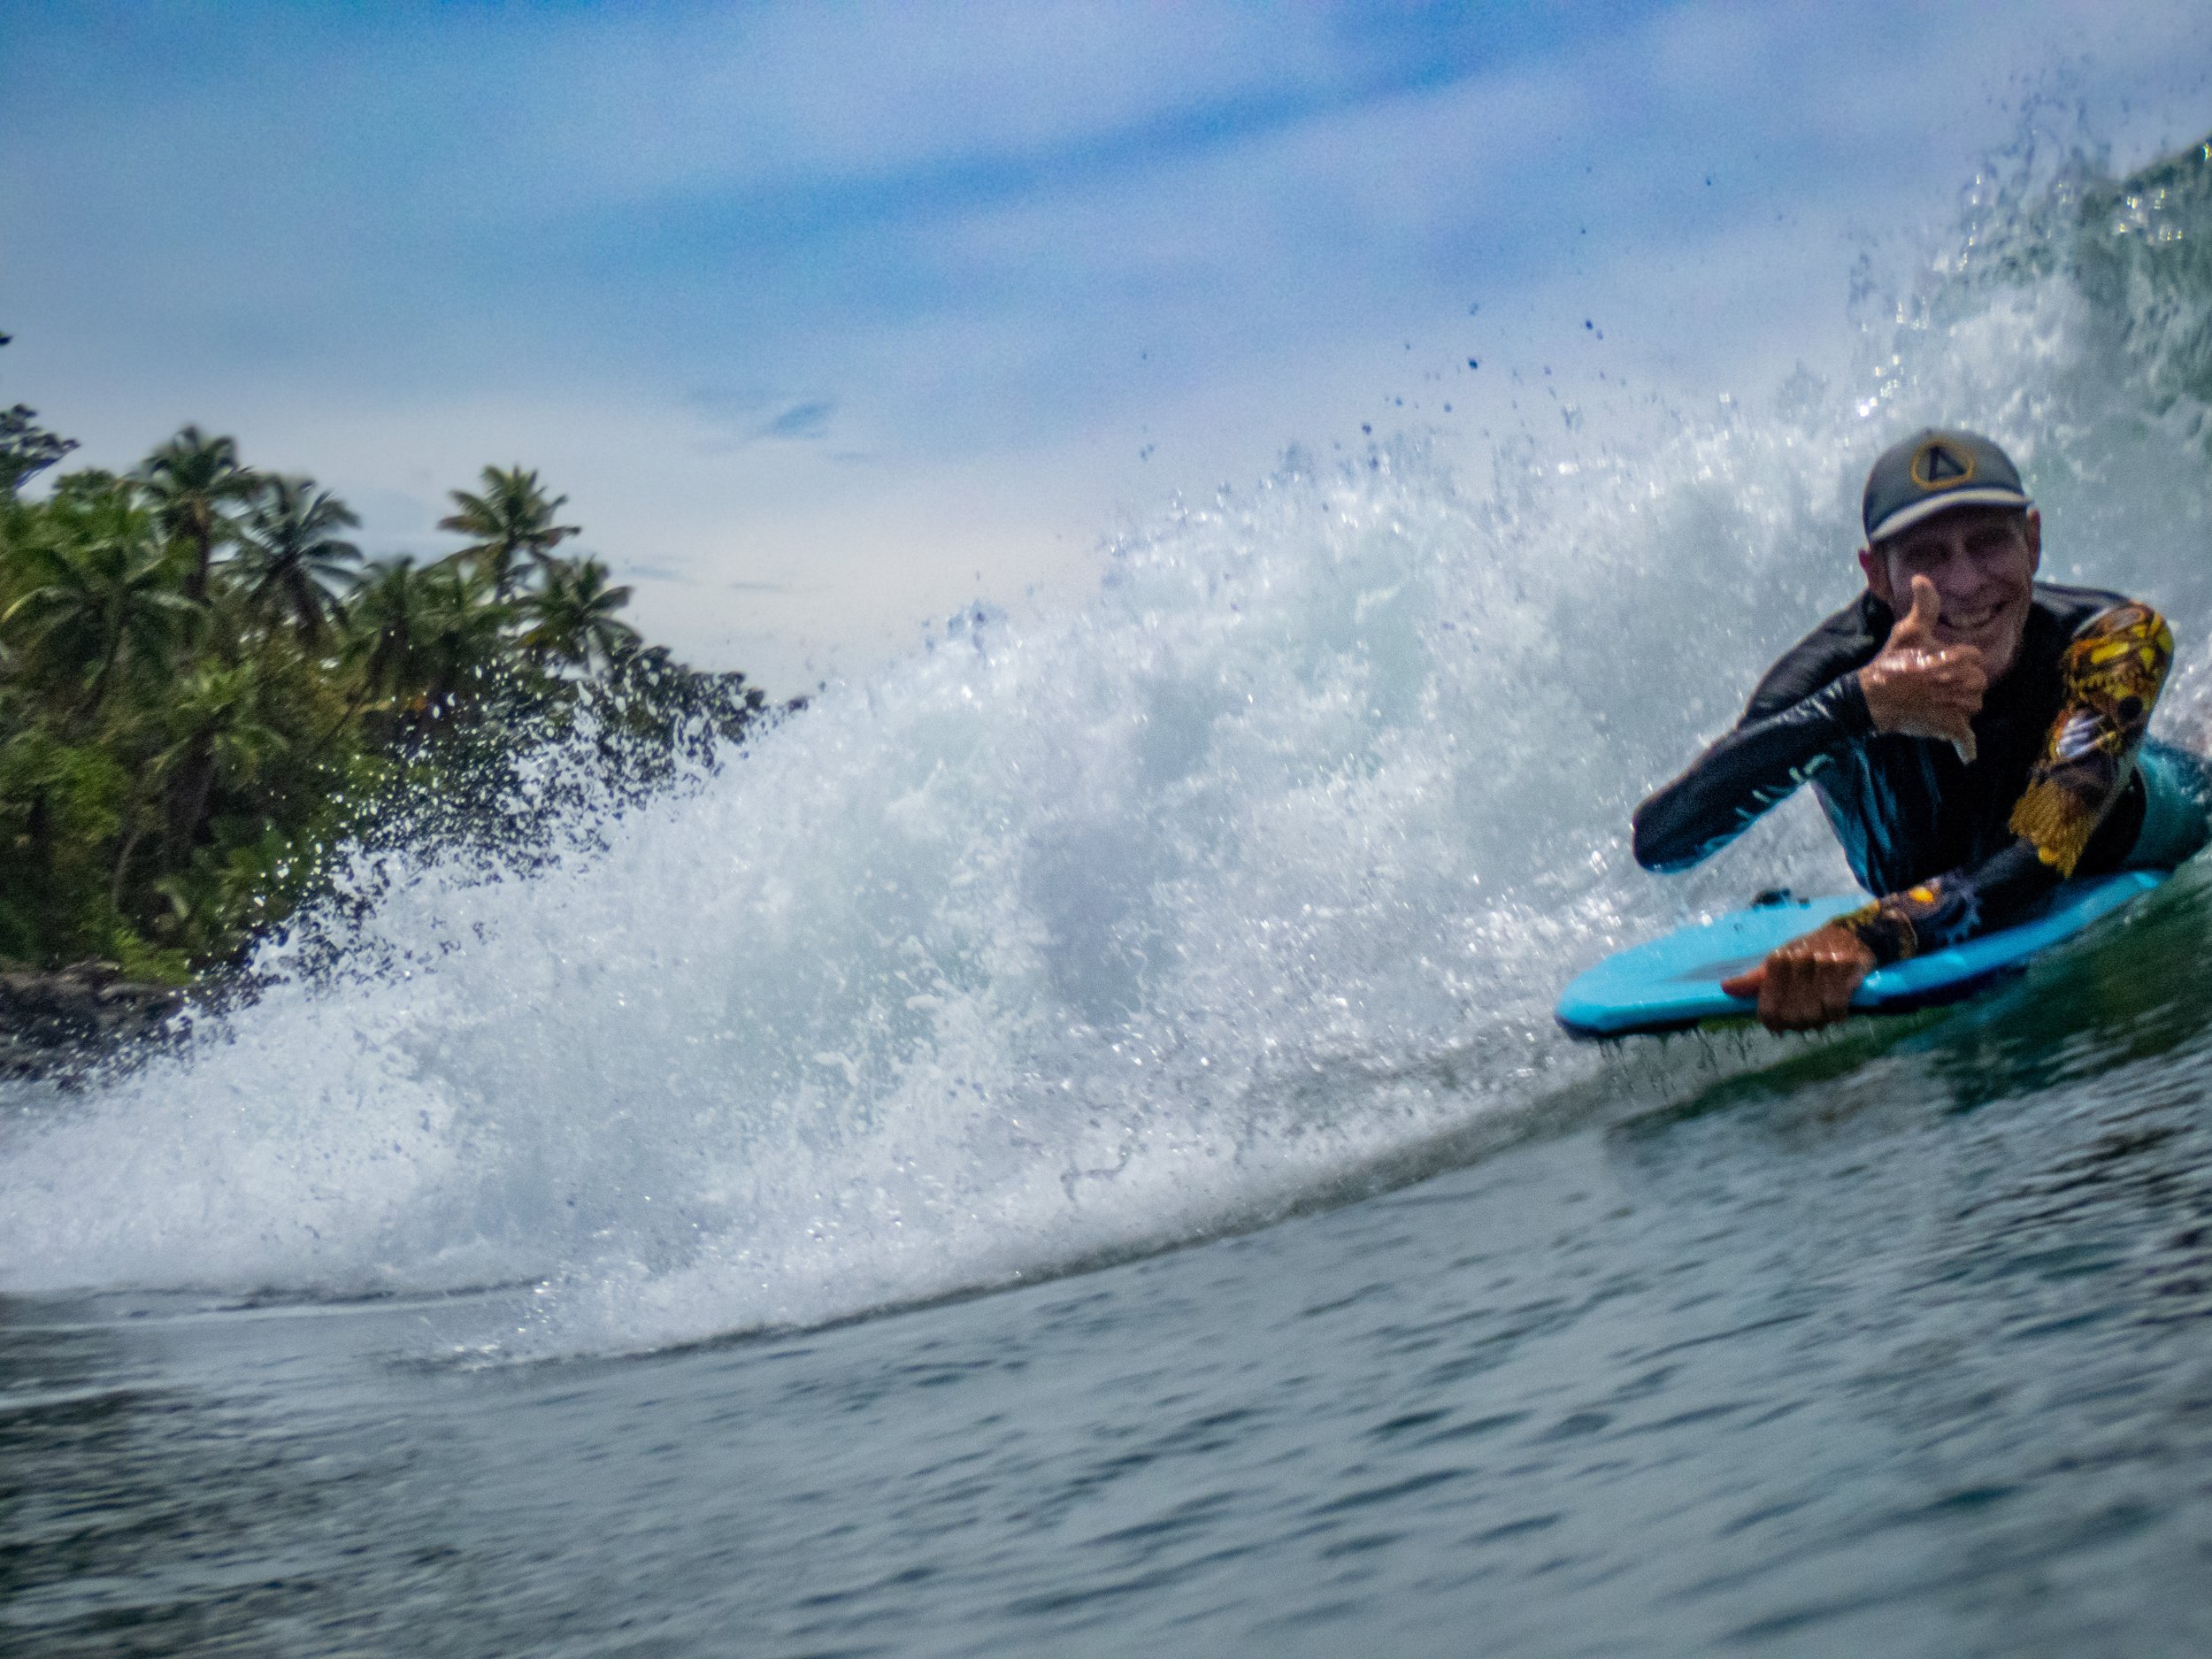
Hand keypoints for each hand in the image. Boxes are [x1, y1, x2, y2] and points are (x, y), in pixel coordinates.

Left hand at [1720, 923, 1876, 1031]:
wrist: (1851, 934)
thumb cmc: (1809, 951)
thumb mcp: (1780, 961)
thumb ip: (1754, 979)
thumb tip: (1725, 988)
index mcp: (1778, 960)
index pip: (1769, 1008)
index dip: (1773, 1022)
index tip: (1778, 1025)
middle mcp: (1799, 960)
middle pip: (1792, 1016)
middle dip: (1798, 1024)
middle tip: (1804, 1020)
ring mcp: (1824, 964)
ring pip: (1814, 1014)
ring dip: (1819, 1021)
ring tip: (1821, 1013)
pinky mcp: (1847, 969)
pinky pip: (1836, 1008)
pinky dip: (1836, 1016)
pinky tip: (1836, 1010)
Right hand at [1859, 574, 1985, 761]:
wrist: (1871, 698)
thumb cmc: (1890, 664)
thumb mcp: (1907, 631)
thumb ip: (1925, 605)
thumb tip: (1922, 577)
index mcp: (1958, 658)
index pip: (1974, 659)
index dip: (1958, 661)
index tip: (1939, 664)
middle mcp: (1962, 683)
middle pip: (1978, 683)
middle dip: (1962, 684)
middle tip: (1937, 685)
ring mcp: (1957, 707)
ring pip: (1973, 707)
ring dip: (1962, 707)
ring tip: (1939, 703)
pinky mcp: (1948, 728)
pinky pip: (1965, 739)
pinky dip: (1966, 747)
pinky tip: (1967, 753)